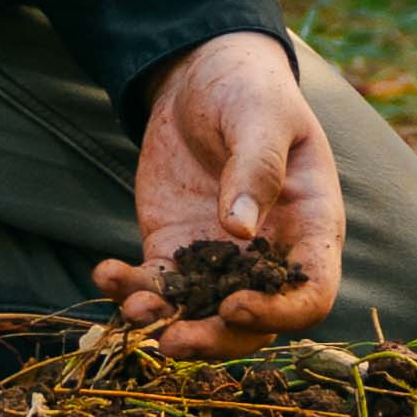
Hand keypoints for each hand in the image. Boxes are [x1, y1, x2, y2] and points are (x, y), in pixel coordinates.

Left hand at [96, 33, 344, 352]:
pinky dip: (129, 289)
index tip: (234, 306)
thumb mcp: (261, 117)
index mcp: (310, 227)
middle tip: (173, 340)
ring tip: (133, 310)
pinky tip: (105, 273)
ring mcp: (219, 257)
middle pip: (253, 325)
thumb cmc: (250, 90)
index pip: (311, 294)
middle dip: (214, 339)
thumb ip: (257, 167)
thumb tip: (240, 227)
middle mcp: (268, 255)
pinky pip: (155, 284)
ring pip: (201, 316)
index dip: (279, 313)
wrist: (202, 76)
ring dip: (167, 323)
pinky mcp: (174, 248)